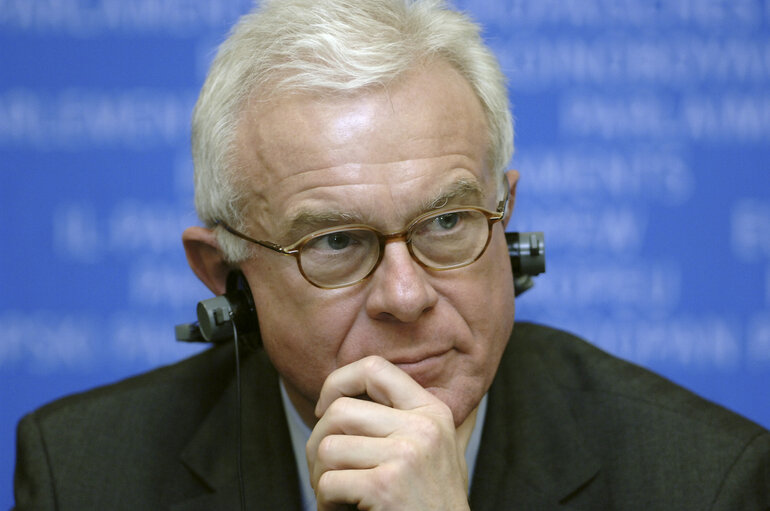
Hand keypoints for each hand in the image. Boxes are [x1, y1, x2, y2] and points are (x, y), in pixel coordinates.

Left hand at [306, 355, 476, 510]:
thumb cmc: (433, 503)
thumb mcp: (442, 450)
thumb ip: (418, 417)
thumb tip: (385, 385)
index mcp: (432, 411)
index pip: (374, 368)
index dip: (338, 382)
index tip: (325, 409)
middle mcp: (423, 427)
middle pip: (340, 411)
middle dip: (318, 443)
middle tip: (325, 470)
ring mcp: (406, 455)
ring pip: (328, 447)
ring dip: (319, 477)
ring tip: (335, 494)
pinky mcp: (386, 486)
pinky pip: (329, 483)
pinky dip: (325, 503)